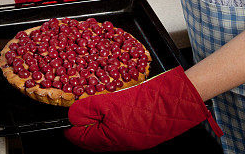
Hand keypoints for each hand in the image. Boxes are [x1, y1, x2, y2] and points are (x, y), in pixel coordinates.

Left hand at [64, 66, 221, 151]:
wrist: (176, 101)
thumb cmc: (145, 100)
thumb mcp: (111, 100)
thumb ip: (89, 108)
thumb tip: (72, 115)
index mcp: (110, 138)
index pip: (81, 139)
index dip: (71, 127)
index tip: (68, 116)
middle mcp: (120, 145)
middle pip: (92, 140)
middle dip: (84, 127)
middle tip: (79, 111)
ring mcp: (132, 142)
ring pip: (106, 137)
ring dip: (98, 124)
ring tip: (96, 108)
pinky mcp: (141, 136)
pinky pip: (119, 134)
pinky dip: (112, 124)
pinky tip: (114, 110)